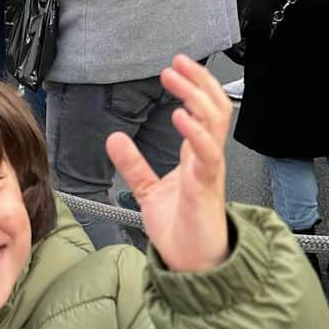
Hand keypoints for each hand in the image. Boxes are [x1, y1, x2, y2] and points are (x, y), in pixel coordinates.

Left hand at [106, 56, 230, 272]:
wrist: (192, 266)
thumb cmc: (180, 230)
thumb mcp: (148, 190)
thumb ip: (134, 164)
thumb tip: (113, 138)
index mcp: (197, 155)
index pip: (203, 110)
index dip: (193, 85)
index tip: (174, 66)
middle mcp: (207, 158)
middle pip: (215, 108)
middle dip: (199, 81)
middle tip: (178, 62)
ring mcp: (209, 170)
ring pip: (215, 123)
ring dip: (195, 96)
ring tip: (176, 79)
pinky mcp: (206, 188)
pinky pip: (208, 154)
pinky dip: (194, 132)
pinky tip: (180, 116)